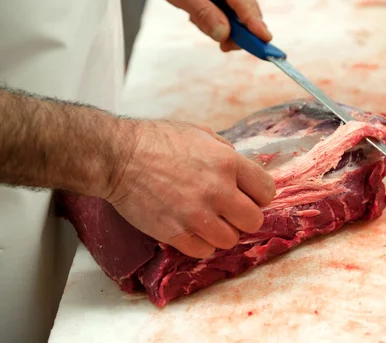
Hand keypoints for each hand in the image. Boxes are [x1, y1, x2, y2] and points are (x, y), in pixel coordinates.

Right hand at [106, 119, 275, 257]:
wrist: (119, 157)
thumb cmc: (158, 140)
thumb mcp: (201, 133)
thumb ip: (226, 152)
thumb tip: (242, 171)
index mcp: (227, 163)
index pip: (266, 191)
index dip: (259, 195)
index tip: (249, 196)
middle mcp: (217, 190)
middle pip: (254, 221)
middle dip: (244, 217)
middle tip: (230, 211)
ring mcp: (196, 214)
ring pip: (231, 240)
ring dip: (222, 232)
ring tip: (208, 221)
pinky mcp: (175, 233)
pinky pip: (204, 251)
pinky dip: (200, 243)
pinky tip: (191, 229)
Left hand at [134, 0, 271, 51]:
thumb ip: (203, 13)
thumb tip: (224, 34)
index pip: (244, 2)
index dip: (255, 23)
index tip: (265, 40)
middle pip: (246, 15)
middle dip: (237, 34)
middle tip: (224, 47)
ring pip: (236, 22)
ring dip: (218, 28)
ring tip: (194, 16)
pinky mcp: (227, 1)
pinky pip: (227, 21)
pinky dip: (213, 25)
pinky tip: (197, 15)